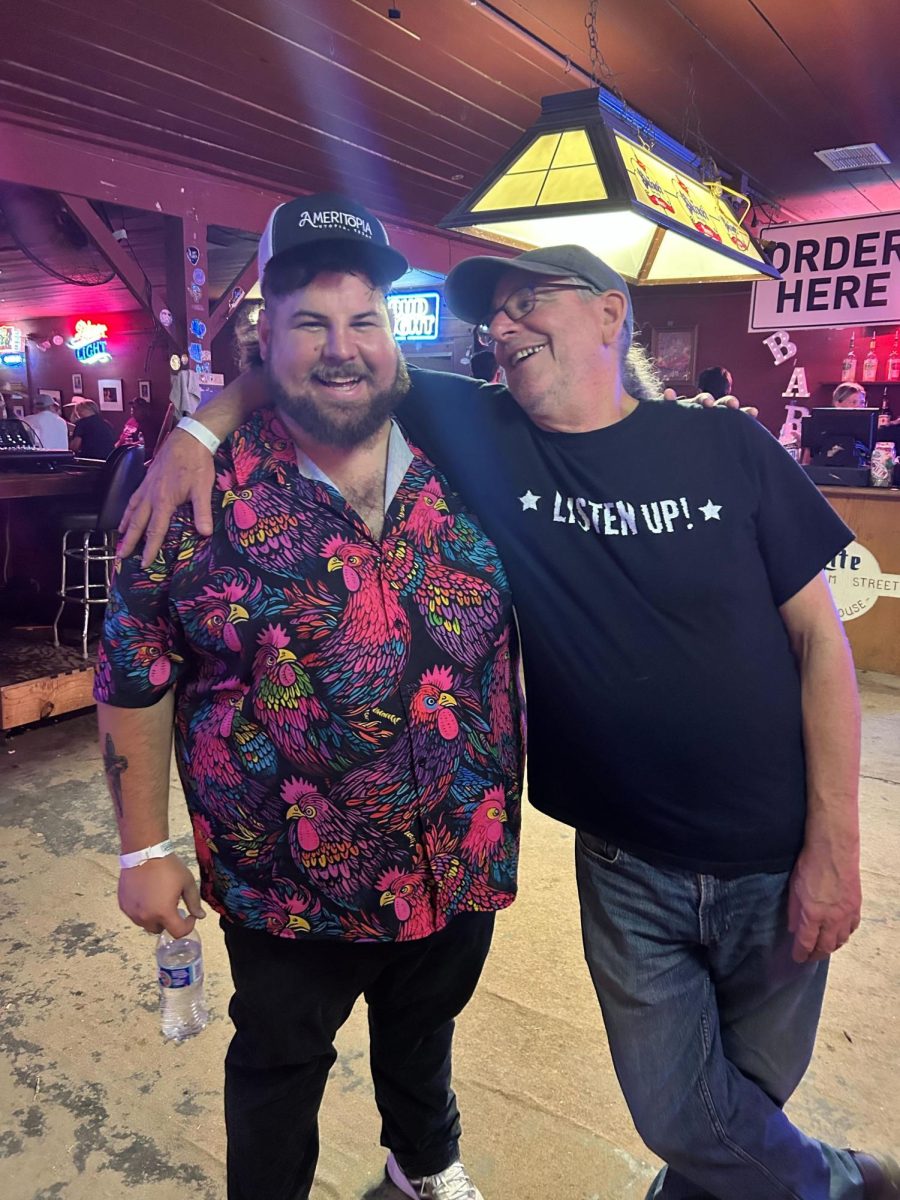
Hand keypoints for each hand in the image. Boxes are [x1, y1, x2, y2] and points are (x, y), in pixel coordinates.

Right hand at [117, 429, 215, 566]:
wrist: (189, 439)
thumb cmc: (197, 463)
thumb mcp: (203, 488)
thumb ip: (202, 511)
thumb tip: (204, 533)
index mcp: (163, 501)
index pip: (154, 531)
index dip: (150, 548)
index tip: (145, 563)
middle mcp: (150, 495)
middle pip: (136, 523)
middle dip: (129, 541)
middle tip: (121, 556)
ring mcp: (146, 486)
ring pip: (131, 510)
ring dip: (125, 525)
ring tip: (120, 538)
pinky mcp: (147, 478)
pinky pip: (133, 498)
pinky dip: (127, 509)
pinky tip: (128, 512)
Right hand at [118, 854, 205, 936]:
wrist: (144, 852)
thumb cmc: (168, 866)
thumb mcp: (187, 883)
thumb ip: (194, 902)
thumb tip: (200, 916)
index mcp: (164, 913)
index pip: (178, 932)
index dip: (187, 926)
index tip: (189, 916)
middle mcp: (146, 917)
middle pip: (160, 929)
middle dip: (169, 922)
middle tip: (173, 906)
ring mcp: (132, 912)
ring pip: (146, 923)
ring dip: (154, 917)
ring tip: (159, 900)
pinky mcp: (123, 905)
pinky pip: (135, 915)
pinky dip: (142, 911)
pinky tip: (147, 896)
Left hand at [787, 842, 860, 962]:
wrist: (833, 849)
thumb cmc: (810, 864)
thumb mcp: (794, 888)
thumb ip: (794, 912)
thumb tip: (793, 929)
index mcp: (813, 914)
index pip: (806, 943)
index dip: (801, 954)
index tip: (797, 958)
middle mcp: (832, 918)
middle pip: (826, 947)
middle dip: (816, 954)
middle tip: (809, 957)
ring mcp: (846, 913)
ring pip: (841, 940)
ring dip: (831, 947)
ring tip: (823, 947)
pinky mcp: (856, 906)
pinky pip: (851, 928)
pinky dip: (844, 934)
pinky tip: (838, 933)